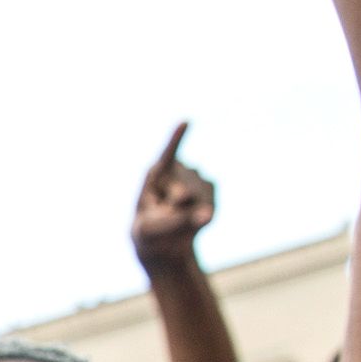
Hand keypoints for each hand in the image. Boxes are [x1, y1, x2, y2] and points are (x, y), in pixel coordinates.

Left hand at [131, 123, 216, 266]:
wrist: (163, 239)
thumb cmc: (150, 229)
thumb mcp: (153, 229)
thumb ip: (179, 221)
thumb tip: (208, 215)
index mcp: (157, 173)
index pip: (168, 155)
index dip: (177, 139)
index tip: (185, 122)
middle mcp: (178, 170)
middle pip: (181, 193)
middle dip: (174, 214)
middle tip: (166, 215)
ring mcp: (196, 177)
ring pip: (197, 200)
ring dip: (186, 215)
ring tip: (177, 216)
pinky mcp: (211, 189)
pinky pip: (209, 207)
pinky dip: (201, 217)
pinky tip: (193, 217)